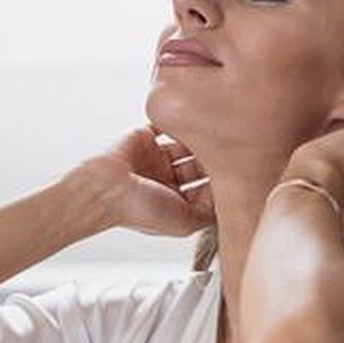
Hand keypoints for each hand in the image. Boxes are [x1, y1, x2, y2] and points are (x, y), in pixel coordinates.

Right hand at [75, 127, 215, 237]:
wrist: (105, 188)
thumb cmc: (136, 209)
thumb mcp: (184, 223)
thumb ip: (208, 215)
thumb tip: (228, 205)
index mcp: (173, 202)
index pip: (205, 190)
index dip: (221, 182)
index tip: (238, 171)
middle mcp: (164, 181)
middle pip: (197, 166)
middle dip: (212, 158)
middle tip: (229, 148)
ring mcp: (154, 159)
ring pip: (185, 145)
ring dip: (197, 139)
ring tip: (211, 133)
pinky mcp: (142, 138)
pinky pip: (163, 126)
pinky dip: (174, 121)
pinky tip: (186, 119)